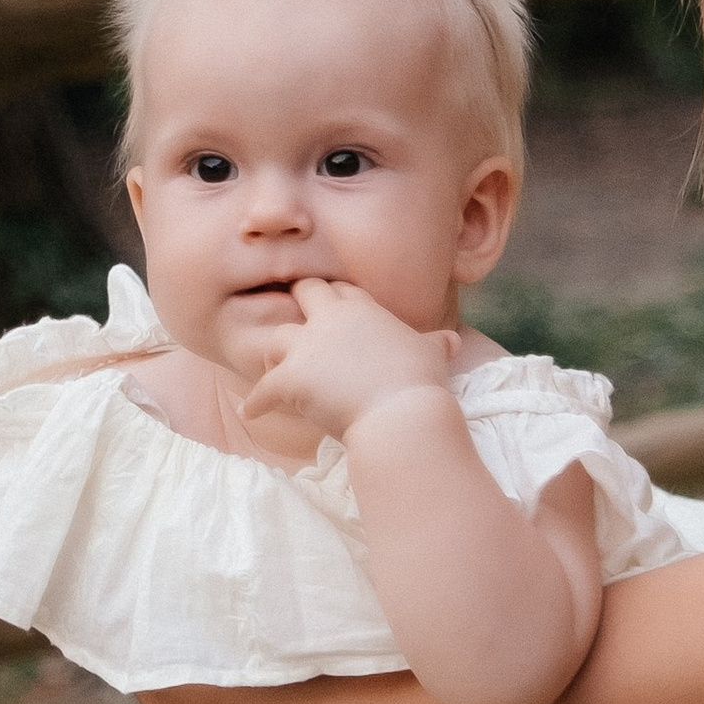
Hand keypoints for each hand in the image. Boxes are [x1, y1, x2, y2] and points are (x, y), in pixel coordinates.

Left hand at [240, 275, 456, 442]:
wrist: (400, 412)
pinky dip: (257, 402)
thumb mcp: (431, 355)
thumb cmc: (419, 383)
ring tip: (275, 368)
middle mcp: (331, 320)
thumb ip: (434, 344)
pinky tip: (251, 412)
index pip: (343, 290)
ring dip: (275, 354)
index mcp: (364, 310)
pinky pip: (263, 389)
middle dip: (299, 301)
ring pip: (277, 338)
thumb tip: (452, 341)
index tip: (335, 307)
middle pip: (305, 293)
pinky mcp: (290, 379)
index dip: (337, 298)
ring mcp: (307, 348)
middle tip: (299, 320)